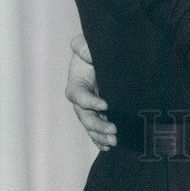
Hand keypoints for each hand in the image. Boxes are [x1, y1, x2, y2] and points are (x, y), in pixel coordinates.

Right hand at [65, 33, 116, 149]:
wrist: (101, 59)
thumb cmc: (91, 50)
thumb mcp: (84, 44)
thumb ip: (82, 46)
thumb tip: (87, 53)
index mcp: (75, 86)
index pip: (79, 97)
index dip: (90, 102)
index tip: (106, 105)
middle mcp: (81, 101)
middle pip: (85, 117)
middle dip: (98, 125)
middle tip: (114, 129)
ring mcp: (89, 110)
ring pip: (92, 126)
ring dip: (101, 135)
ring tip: (114, 141)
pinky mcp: (98, 114)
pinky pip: (96, 130)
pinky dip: (100, 140)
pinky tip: (108, 146)